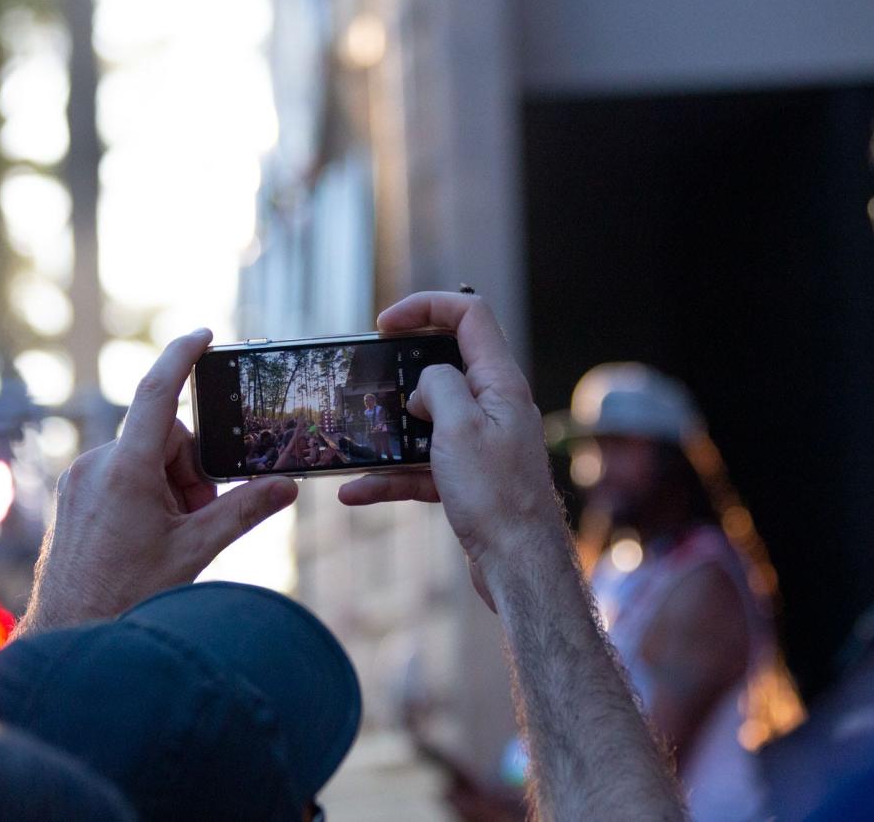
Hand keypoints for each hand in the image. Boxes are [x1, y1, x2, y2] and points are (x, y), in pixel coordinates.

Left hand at [16, 329, 297, 636]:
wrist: (70, 635)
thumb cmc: (127, 596)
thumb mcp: (195, 551)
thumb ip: (243, 511)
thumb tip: (286, 487)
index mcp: (127, 468)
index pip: (159, 392)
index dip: (182, 356)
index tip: (204, 335)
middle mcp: (97, 464)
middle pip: (166, 438)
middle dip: (191, 471)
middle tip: (197, 519)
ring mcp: (81, 480)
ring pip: (145, 459)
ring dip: (170, 487)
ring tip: (171, 537)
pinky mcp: (74, 497)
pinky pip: (122, 476)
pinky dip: (146, 495)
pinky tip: (148, 539)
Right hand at [338, 293, 564, 608]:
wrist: (518, 566)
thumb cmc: (496, 496)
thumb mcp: (458, 427)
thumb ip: (438, 386)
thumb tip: (425, 384)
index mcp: (500, 383)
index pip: (469, 315)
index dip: (426, 307)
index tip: (385, 324)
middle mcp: (496, 407)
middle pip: (445, 366)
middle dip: (402, 371)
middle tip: (368, 377)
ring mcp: (483, 444)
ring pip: (428, 422)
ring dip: (390, 432)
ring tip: (356, 438)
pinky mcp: (470, 479)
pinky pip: (423, 467)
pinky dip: (391, 476)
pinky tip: (355, 492)